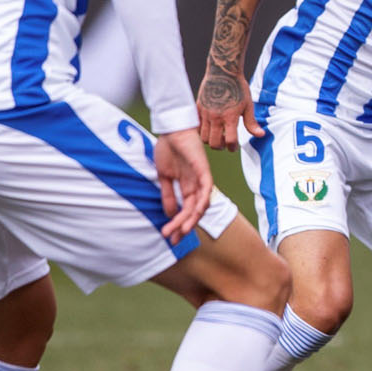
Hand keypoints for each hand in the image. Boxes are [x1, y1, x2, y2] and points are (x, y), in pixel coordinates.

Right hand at [154, 129, 213, 244]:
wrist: (171, 130)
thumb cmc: (169, 150)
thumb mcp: (164, 177)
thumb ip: (169, 195)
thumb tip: (169, 215)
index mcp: (188, 188)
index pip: (186, 211)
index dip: (178, 224)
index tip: (169, 237)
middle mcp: (197, 186)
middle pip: (193, 212)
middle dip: (183, 227)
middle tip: (173, 239)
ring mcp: (201, 178)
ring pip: (201, 205)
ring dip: (191, 218)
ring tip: (181, 230)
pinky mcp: (204, 170)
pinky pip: (206, 189)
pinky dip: (202, 201)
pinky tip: (195, 212)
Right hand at [197, 69, 262, 150]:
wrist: (223, 72)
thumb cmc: (238, 87)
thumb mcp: (248, 105)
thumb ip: (251, 123)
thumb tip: (261, 135)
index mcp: (230, 117)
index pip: (230, 141)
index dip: (233, 147)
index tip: (235, 146)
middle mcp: (216, 117)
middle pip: (214, 143)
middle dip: (221, 146)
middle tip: (226, 142)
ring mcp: (205, 113)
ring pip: (203, 137)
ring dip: (211, 140)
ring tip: (218, 134)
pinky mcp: (198, 108)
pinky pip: (196, 126)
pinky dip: (202, 130)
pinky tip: (210, 126)